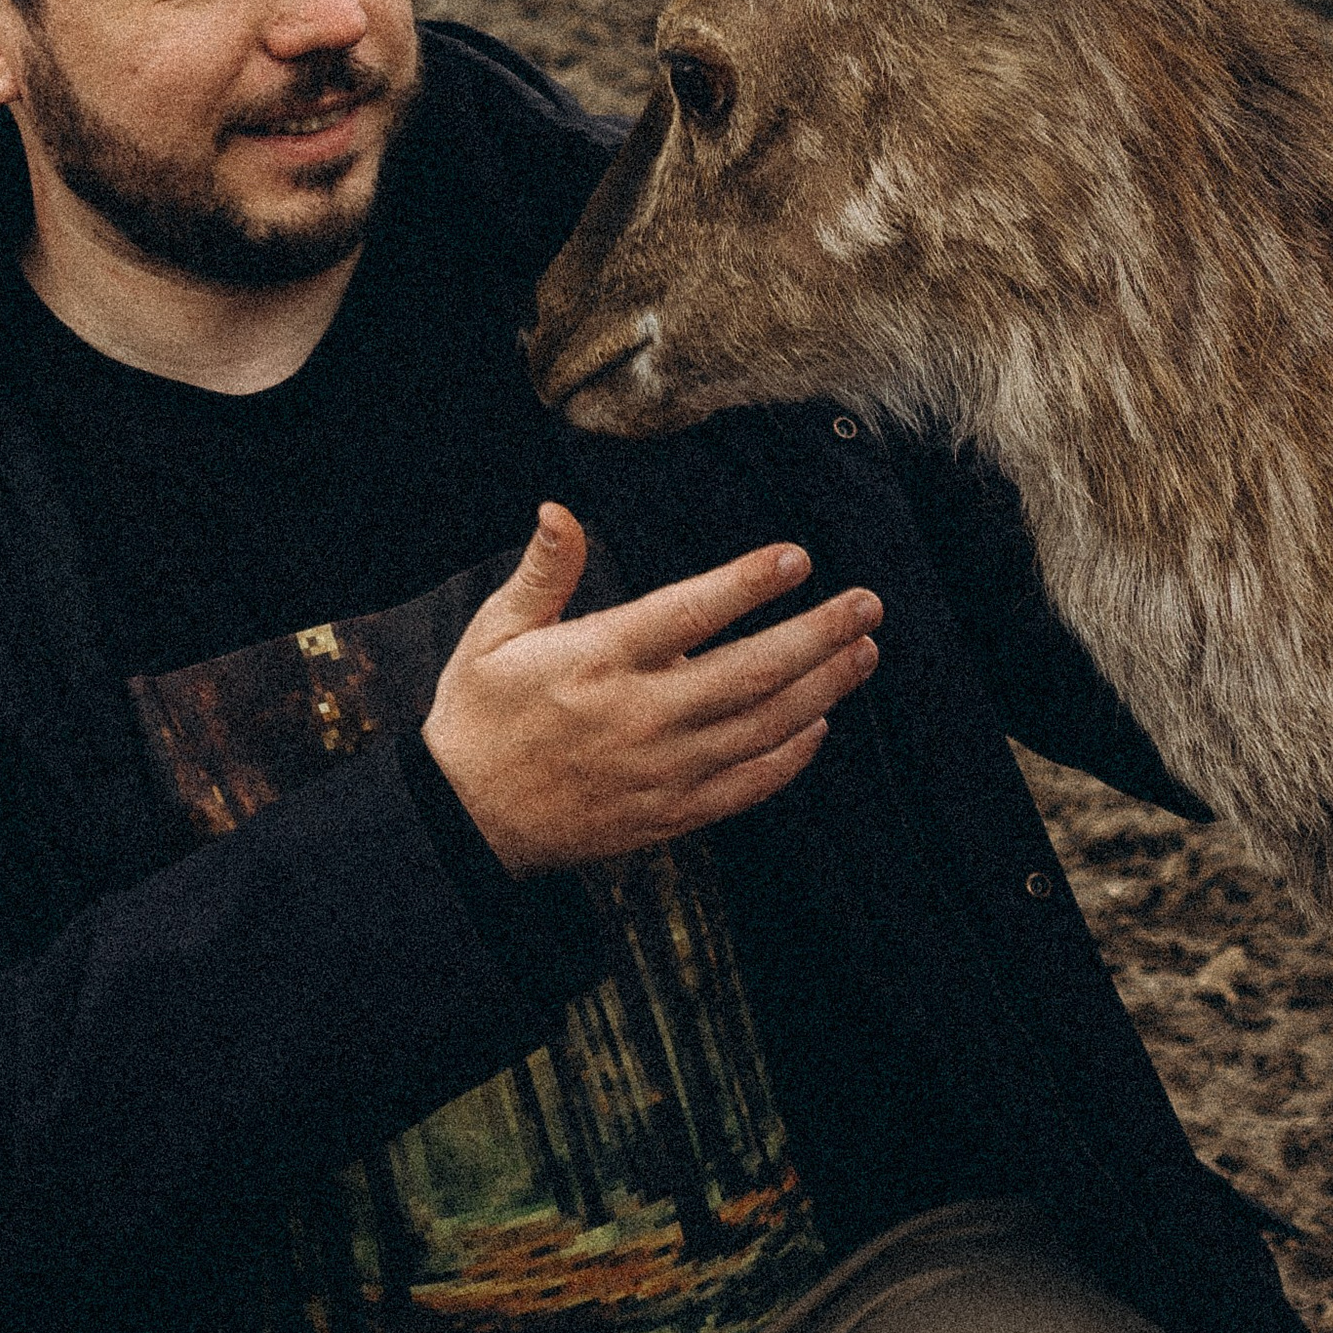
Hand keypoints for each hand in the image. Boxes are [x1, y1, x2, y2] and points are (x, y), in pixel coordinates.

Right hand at [422, 504, 881, 874]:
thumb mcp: (495, 633)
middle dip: (817, 634)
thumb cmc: (481, 715)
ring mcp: (660, 771)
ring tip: (863, 653)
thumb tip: (558, 510)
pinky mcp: (669, 814)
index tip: (797, 558)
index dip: (747, 584)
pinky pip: (747, 786)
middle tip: (867, 604)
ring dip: (822, 689)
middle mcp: (639, 716)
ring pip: (762, 727)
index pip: (687, 614)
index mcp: (598, 661)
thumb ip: (542, 572)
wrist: (465, 822)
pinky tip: (820, 725)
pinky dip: (790, 756)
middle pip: (749, 672)